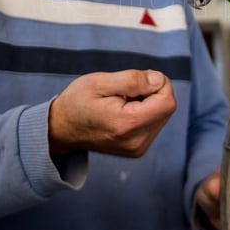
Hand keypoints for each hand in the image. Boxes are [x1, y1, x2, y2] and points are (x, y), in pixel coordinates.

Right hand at [48, 69, 176, 156]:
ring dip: (147, 102)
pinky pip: (154, 124)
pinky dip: (144, 112)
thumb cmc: (78, 102)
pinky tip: (123, 112)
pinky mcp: (138, 150)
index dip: (157, 83)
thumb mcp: (99, 82)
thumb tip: (159, 80)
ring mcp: (138, 149)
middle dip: (151, 92)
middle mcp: (137, 141)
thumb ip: (133, 79)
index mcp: (128, 124)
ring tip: (121, 102)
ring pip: (162, 115)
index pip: (167, 101)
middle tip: (124, 91)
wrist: (62, 129)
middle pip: (166, 108)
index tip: (136, 80)